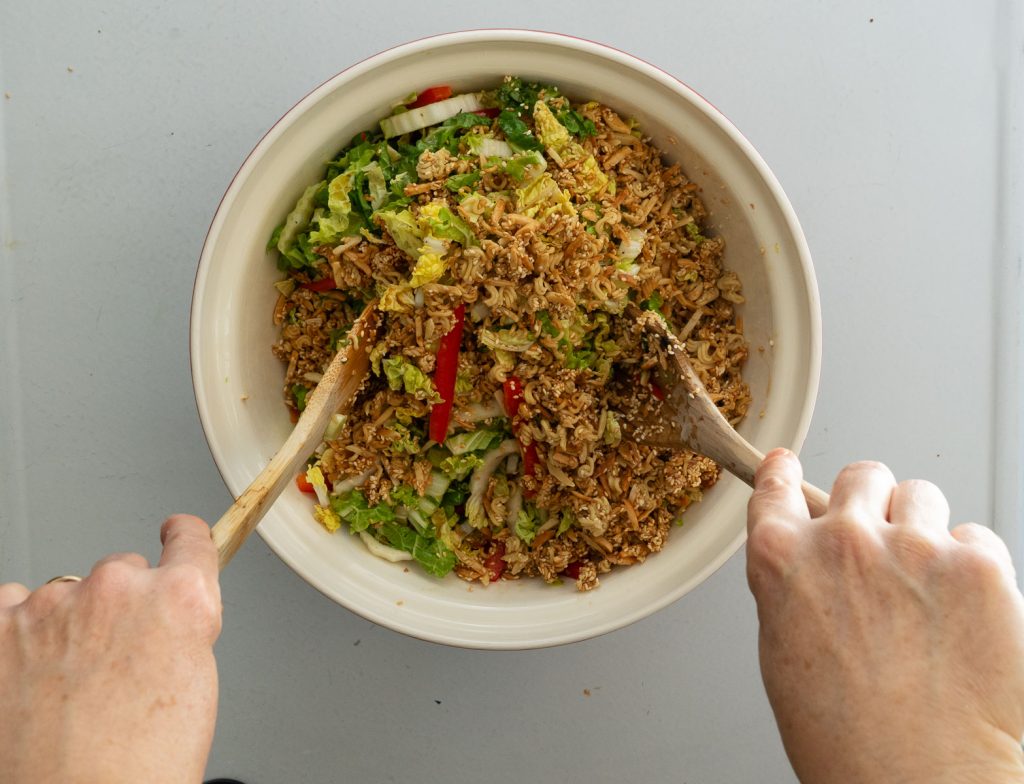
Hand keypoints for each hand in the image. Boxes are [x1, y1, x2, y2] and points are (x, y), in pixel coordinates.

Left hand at [0, 515, 221, 783]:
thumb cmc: (138, 768)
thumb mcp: (195, 683)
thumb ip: (183, 628)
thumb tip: (170, 611)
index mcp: (180, 599)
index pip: (189, 538)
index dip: (183, 538)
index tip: (175, 535)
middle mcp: (118, 589)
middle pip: (123, 570)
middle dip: (122, 605)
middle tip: (117, 661)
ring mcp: (53, 604)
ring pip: (66, 591)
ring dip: (69, 621)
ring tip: (69, 682)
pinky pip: (10, 605)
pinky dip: (20, 630)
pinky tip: (30, 669)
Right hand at [747, 449, 1023, 783]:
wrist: (919, 783)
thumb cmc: (846, 739)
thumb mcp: (783, 651)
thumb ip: (793, 586)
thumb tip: (810, 559)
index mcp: (783, 560)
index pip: (776, 486)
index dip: (784, 474)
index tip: (787, 467)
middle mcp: (844, 541)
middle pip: (862, 475)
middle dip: (872, 505)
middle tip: (885, 547)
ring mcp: (914, 547)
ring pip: (922, 497)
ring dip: (924, 530)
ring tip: (928, 588)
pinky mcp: (979, 566)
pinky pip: (976, 536)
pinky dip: (973, 566)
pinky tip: (963, 613)